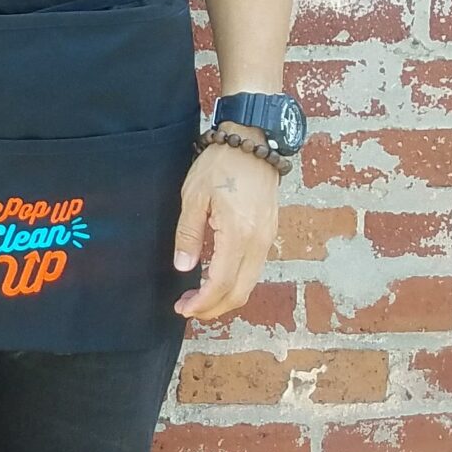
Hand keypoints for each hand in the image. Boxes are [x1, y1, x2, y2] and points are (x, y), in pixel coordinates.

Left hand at [173, 138, 279, 321]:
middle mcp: (259, 242)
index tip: (182, 308)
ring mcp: (268, 238)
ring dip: (225, 296)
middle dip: (214, 308)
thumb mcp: (194, 197)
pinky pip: (254, 268)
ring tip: (198, 297)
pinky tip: (215, 277)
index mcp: (239, 235)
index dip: (202, 303)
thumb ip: (188, 234)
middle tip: (188, 309)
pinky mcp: (269, 233)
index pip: (221, 284)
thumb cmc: (221, 165)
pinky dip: (235, 282)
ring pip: (250, 283)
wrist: (254, 142)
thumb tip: (184, 267)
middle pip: (240, 292)